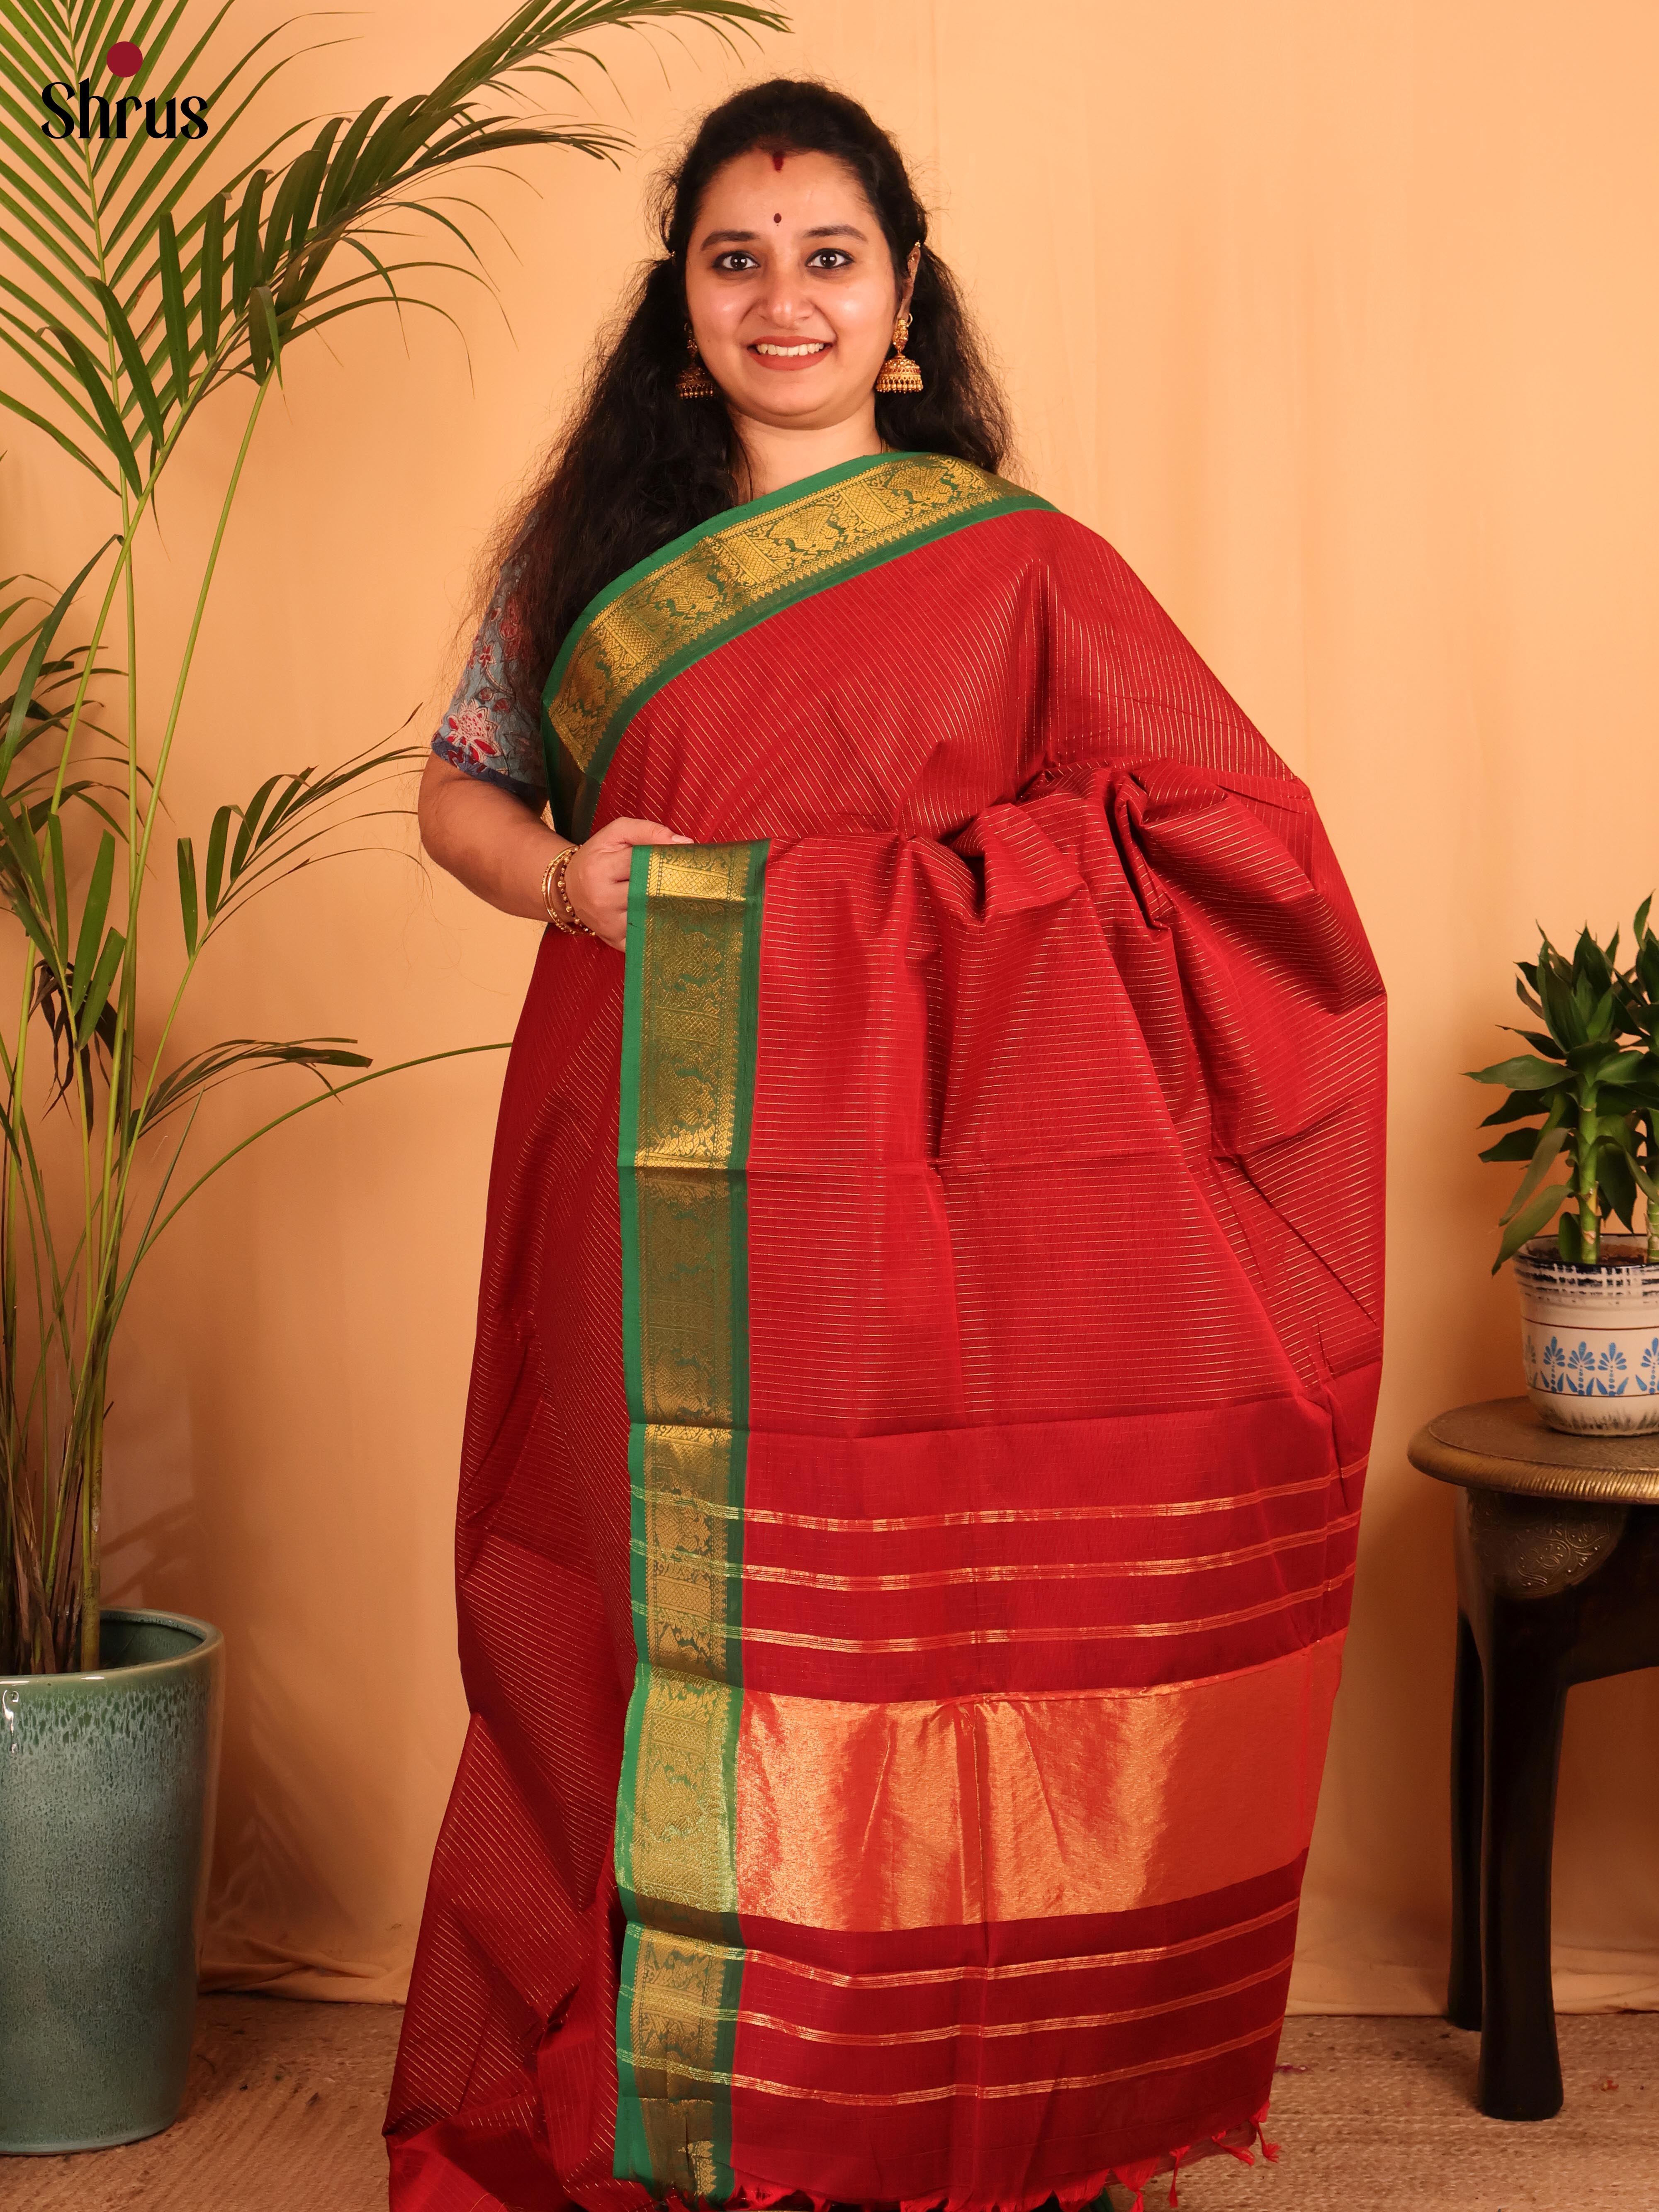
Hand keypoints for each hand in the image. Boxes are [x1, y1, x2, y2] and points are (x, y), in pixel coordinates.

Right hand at [562, 817, 691, 949]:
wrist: (569, 889)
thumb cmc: (597, 857)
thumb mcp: (616, 834)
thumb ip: (648, 831)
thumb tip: (684, 843)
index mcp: (600, 869)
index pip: (643, 863)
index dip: (667, 861)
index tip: (685, 860)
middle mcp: (602, 899)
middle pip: (650, 893)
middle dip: (671, 886)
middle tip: (688, 880)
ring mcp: (609, 924)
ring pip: (651, 916)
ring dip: (668, 908)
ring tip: (679, 898)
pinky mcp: (615, 941)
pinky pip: (646, 937)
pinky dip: (659, 928)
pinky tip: (665, 917)